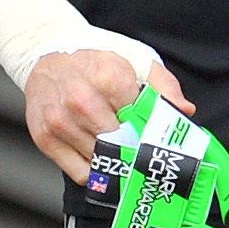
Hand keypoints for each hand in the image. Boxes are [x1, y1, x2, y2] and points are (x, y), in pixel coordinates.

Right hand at [24, 48, 192, 184]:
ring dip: (114, 161)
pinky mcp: (45, 138)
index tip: (156, 137)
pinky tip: (97, 154)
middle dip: (134, 150)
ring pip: (101, 161)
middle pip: (121, 145)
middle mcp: (81, 101)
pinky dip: (93, 170)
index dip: (151, 132)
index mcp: (108, 77)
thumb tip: (184, 111)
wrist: (43, 54)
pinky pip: (80, 172)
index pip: (141, 122)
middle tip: (141, 151)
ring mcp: (60, 121)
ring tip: (119, 150)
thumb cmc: (94, 60)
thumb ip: (163, 85)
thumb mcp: (134, 60)